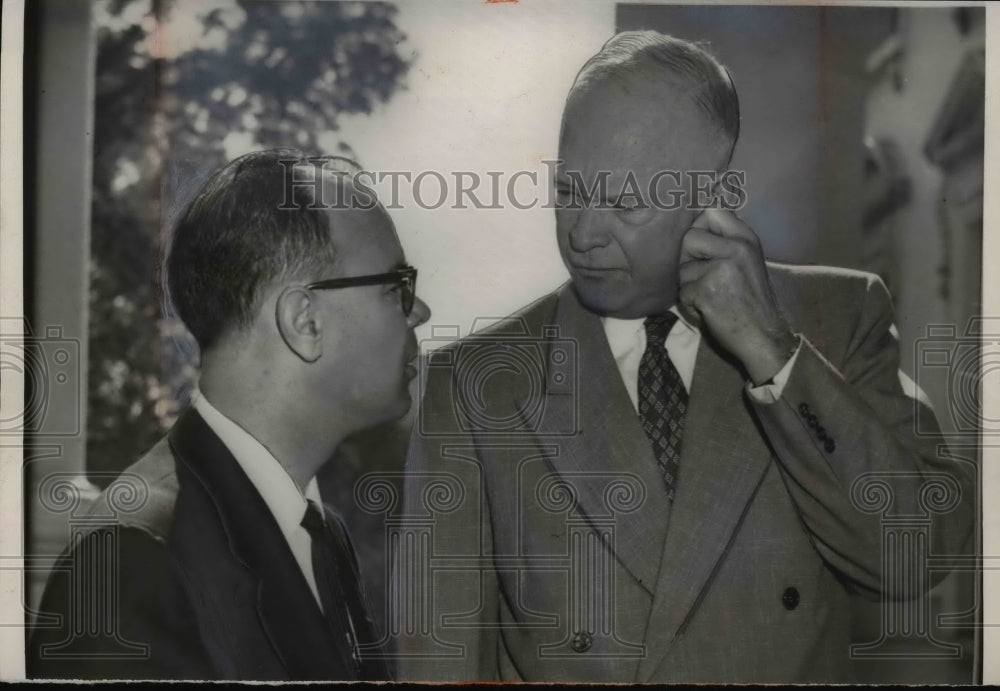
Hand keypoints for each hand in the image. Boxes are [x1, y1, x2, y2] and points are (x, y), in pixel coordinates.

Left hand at [678, 208, 797, 384]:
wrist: (763, 335)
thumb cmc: (752, 299)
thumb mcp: (748, 260)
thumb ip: (727, 239)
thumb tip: (701, 213)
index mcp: (746, 239)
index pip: (712, 210)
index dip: (698, 224)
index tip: (700, 243)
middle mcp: (736, 249)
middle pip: (689, 237)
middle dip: (687, 258)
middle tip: (702, 275)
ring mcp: (721, 269)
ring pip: (682, 268)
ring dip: (688, 285)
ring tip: (709, 296)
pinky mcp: (707, 291)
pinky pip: (682, 291)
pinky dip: (690, 304)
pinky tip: (708, 309)